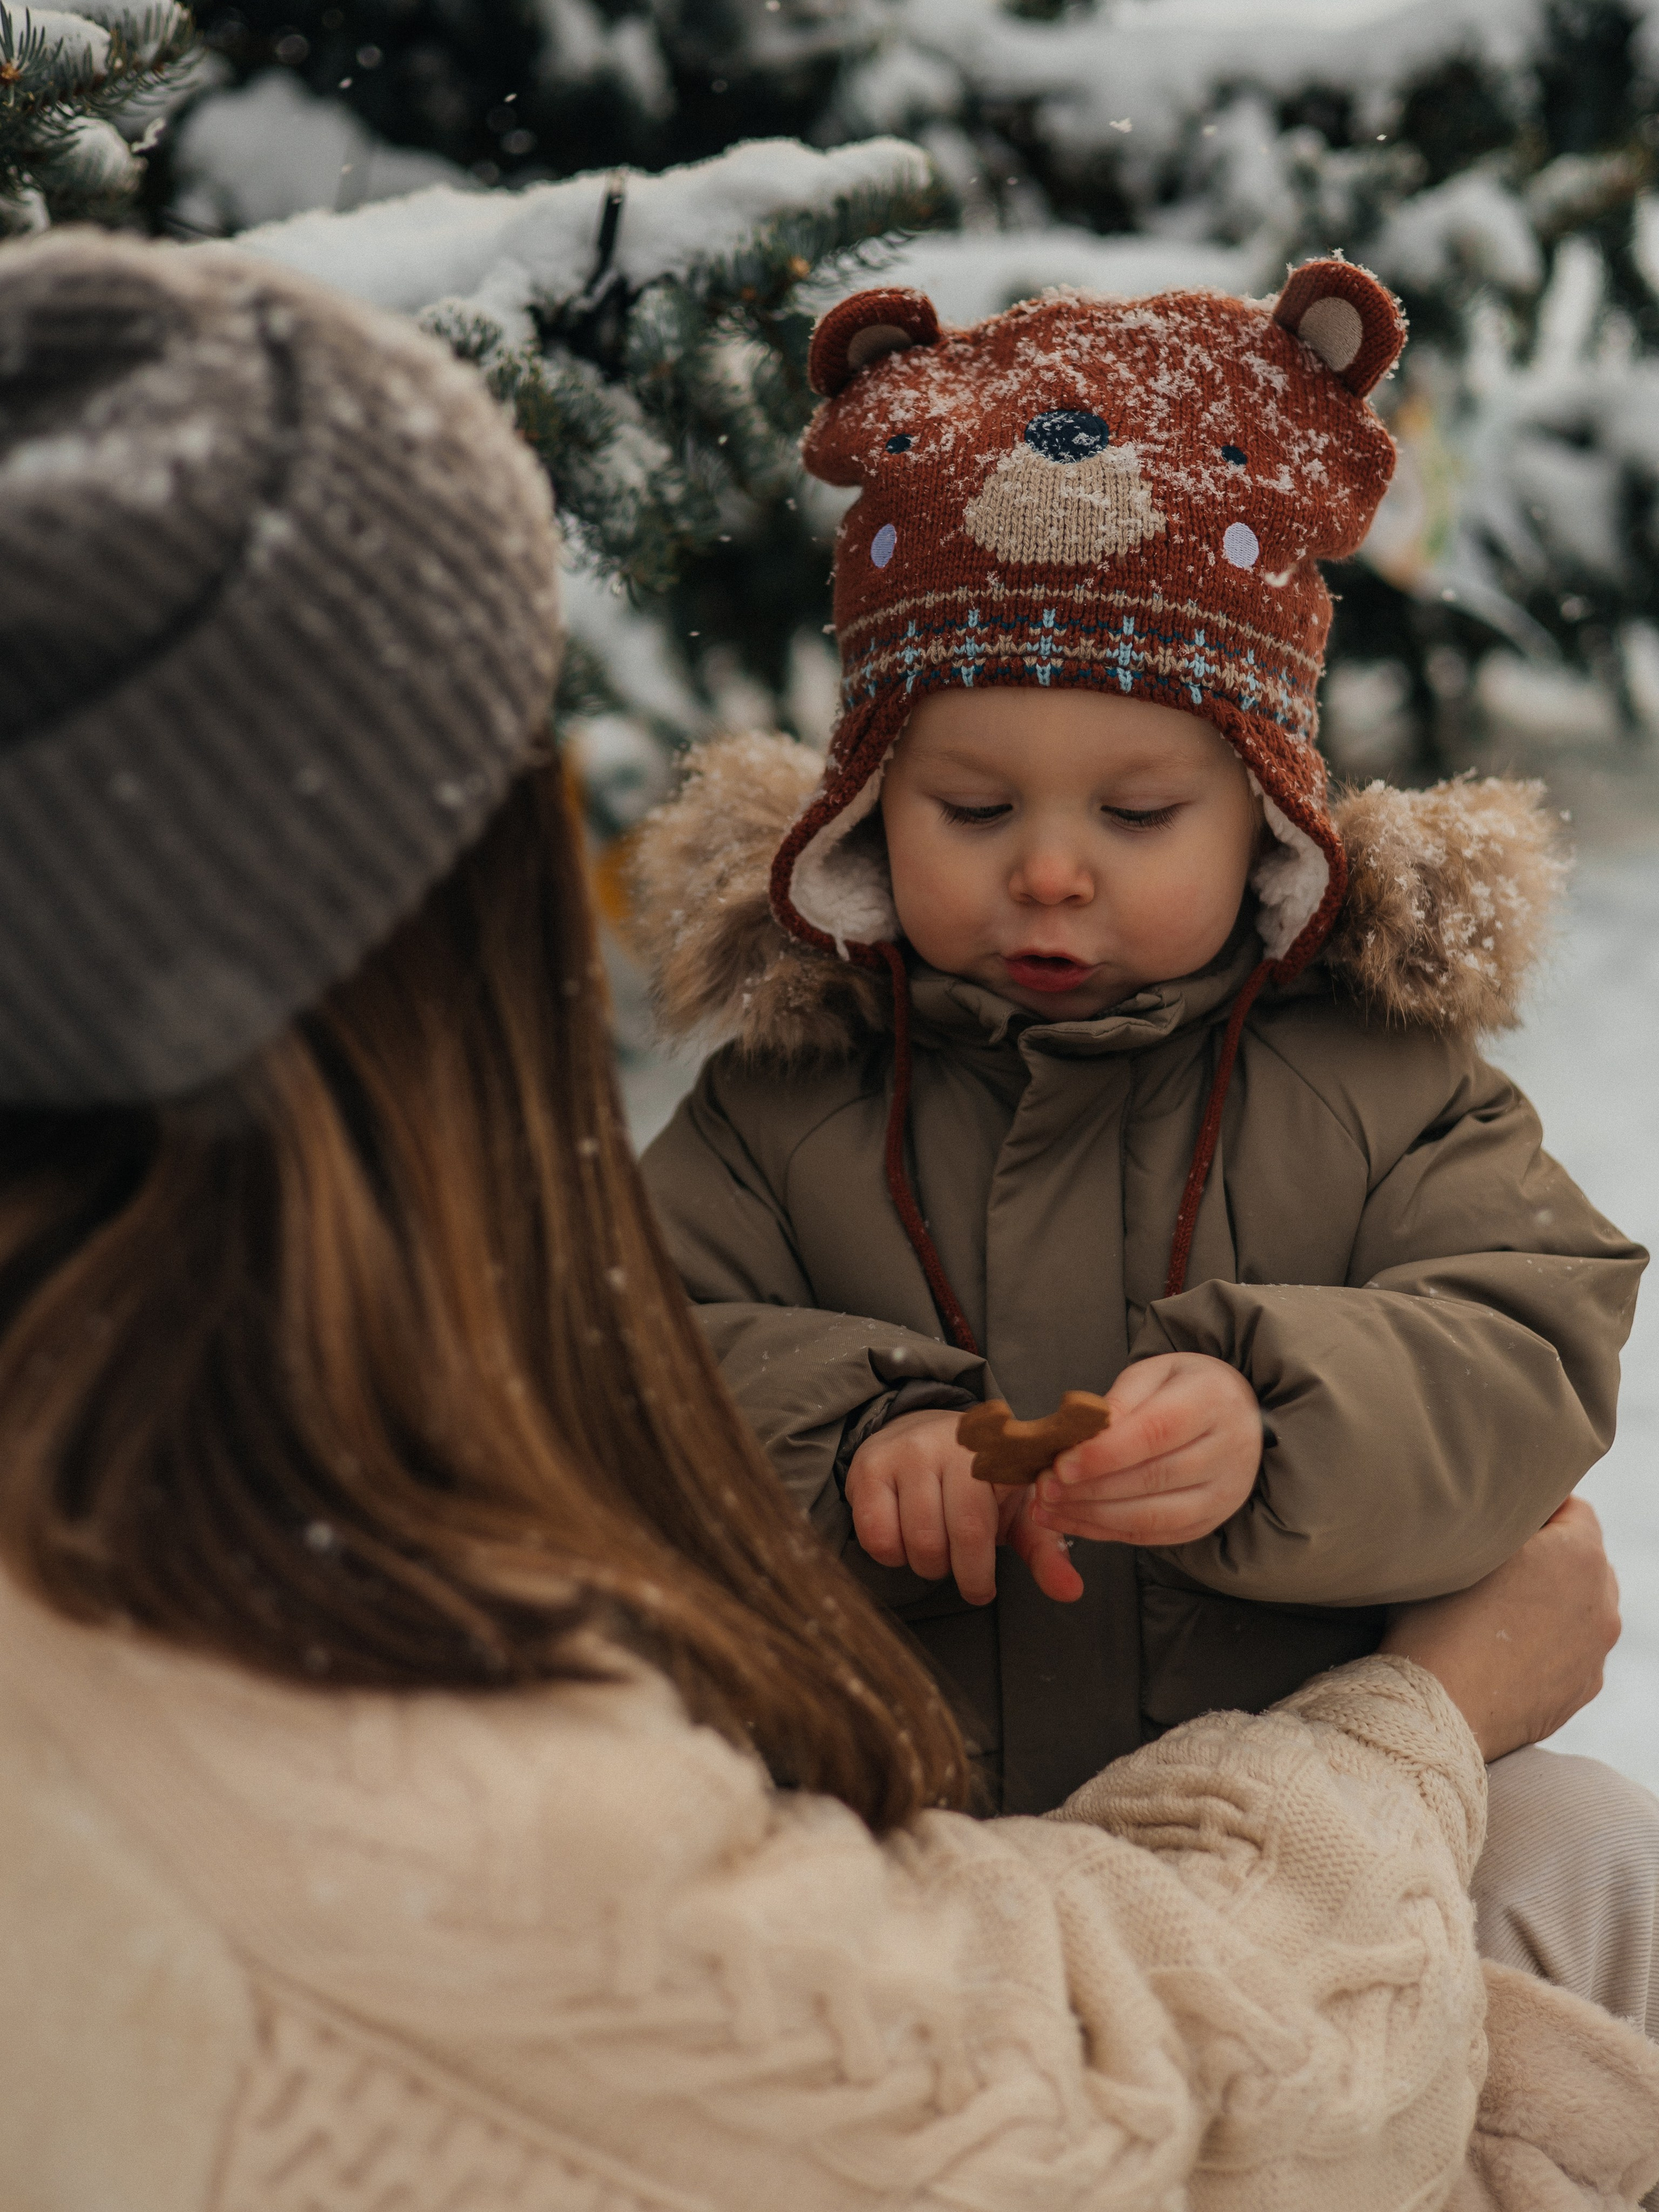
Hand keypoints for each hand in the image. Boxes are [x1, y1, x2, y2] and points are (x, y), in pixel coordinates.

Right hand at [845, 1409, 1084, 1604]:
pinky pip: (875, 1534)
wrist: (926, 1431)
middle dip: (953, 1572)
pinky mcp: (870, 1465)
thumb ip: (1046, 1552)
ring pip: (913, 1541)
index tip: (982, 1591)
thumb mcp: (1020, 1511)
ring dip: (924, 1563)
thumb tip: (1071, 1592)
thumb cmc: (981, 1482)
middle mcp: (950, 1445)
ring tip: (935, 1547)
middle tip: (959, 1565)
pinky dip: (891, 1553)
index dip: (978, 1573)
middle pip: (946, 1540)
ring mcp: (907, 1451)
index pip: (979, 1529)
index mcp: (997, 1455)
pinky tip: (903, 1537)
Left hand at [1029, 1353, 1262, 1546]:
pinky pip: (1154, 1537)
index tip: (1061, 1464)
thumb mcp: (1155, 1373)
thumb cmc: (1186, 1388)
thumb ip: (1122, 1400)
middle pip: (1152, 1478)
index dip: (1105, 1453)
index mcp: (1214, 1401)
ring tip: (1048, 1508)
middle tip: (1043, 1489)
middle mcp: (1228, 1452)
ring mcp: (1223, 1494)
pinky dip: (1108, 1533)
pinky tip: (1072, 1522)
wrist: (1238, 1415)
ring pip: (1153, 1517)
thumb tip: (1084, 1435)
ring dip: (1093, 1517)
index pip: (1155, 1432)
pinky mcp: (1209, 1521)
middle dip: (1090, 1489)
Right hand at [1380, 1496, 1620, 1762]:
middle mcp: (1602, 1604)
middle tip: (1496, 1564)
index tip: (1498, 1520)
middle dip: (1549, 1555)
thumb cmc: (1438, 1623)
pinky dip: (1548, 1642)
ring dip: (1551, 1600)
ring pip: (1581, 1607)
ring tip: (1498, 1611)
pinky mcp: (1581, 1690)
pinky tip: (1504, 1650)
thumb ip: (1495, 1523)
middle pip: (1584, 1558)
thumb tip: (1502, 1514)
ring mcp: (1596, 1653)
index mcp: (1578, 1557)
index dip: (1533, 1508)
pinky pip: (1572, 1649)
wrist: (1438, 1713)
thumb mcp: (1457, 1548)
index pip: (1573, 1507)